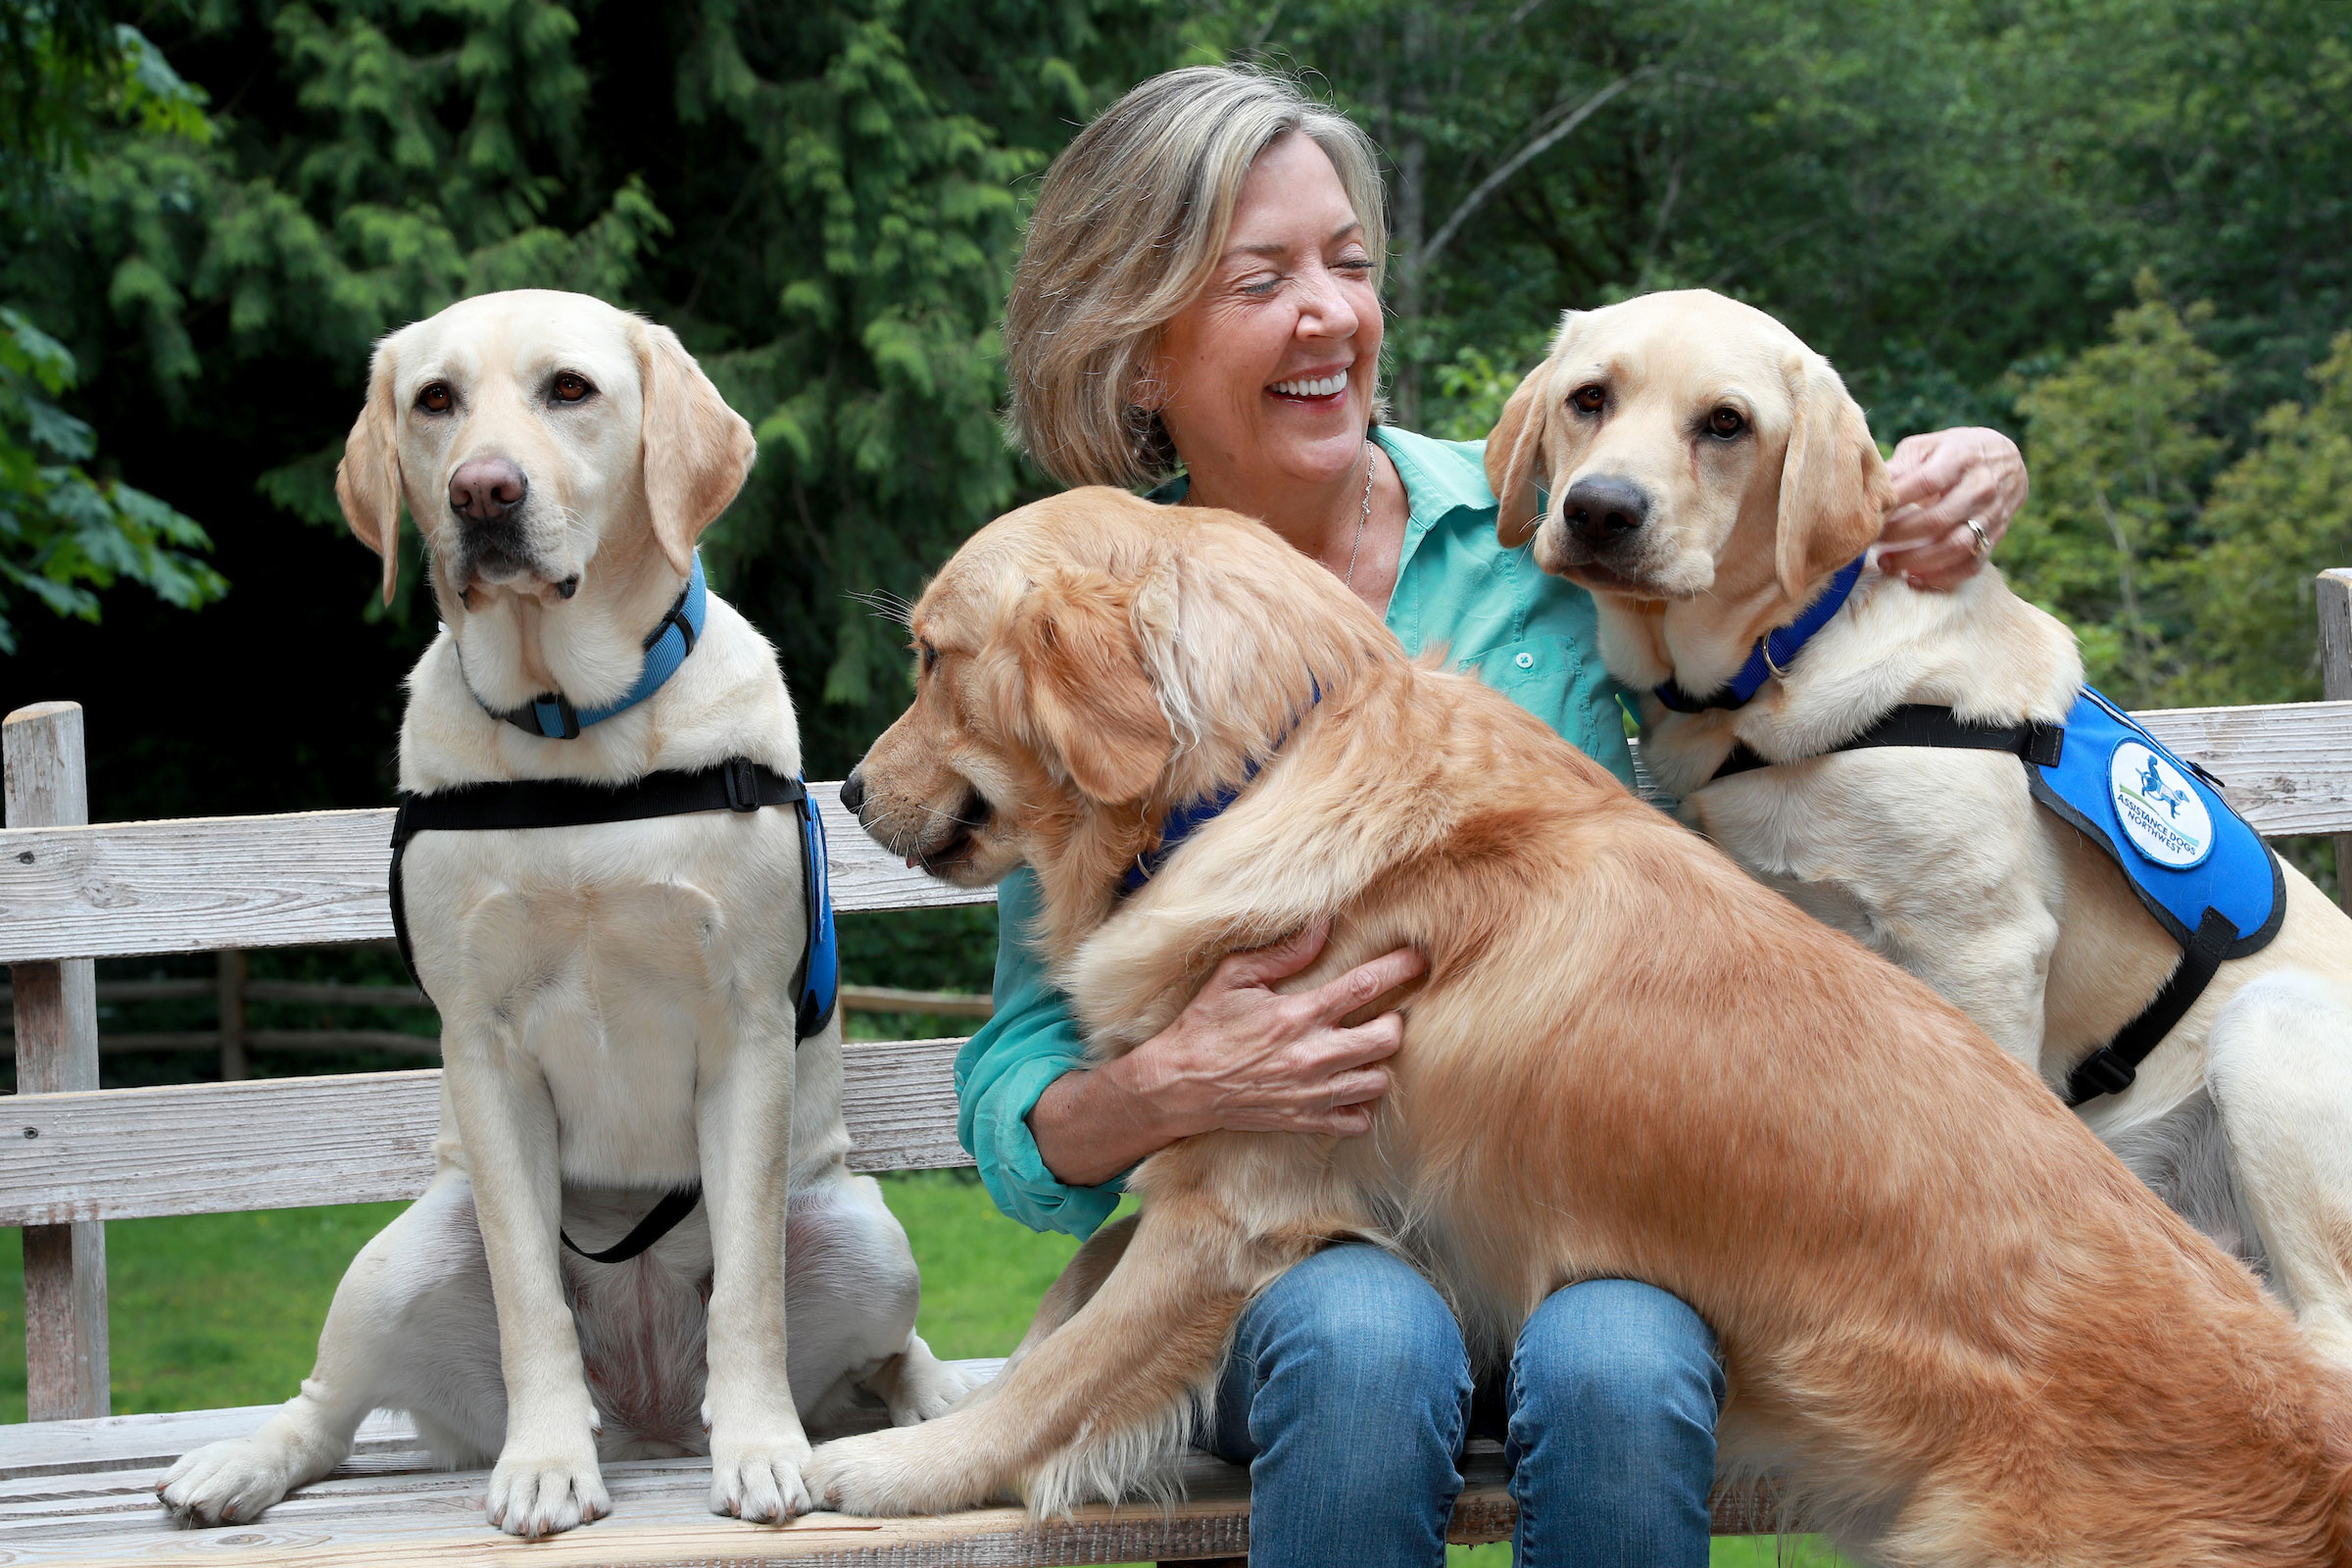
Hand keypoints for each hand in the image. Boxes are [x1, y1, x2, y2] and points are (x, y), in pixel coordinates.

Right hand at [1027, 920, 1425, 1186]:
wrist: (1179, 1085)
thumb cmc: (1205, 1026)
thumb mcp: (1235, 977)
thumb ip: (1283, 953)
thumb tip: (1322, 923)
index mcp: (1299, 1014)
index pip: (1365, 986)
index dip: (1399, 969)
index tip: (1420, 959)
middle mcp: (1313, 1054)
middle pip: (1387, 1038)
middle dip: (1395, 1022)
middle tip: (1385, 1014)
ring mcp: (1312, 1092)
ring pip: (1380, 1081)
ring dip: (1379, 1063)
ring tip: (1365, 1051)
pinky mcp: (1305, 1120)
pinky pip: (1357, 1119)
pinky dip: (1360, 1105)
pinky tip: (1347, 1087)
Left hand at [1877, 427, 2028, 590]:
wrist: (2010, 461)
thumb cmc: (1955, 452)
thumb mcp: (1929, 446)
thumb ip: (1901, 465)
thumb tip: (1871, 487)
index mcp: (1960, 459)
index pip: (1926, 482)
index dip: (1896, 500)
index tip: (1870, 511)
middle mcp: (1980, 488)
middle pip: (1937, 520)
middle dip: (1898, 535)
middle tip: (1872, 540)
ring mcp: (1990, 515)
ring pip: (1955, 547)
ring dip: (1915, 560)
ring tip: (1886, 562)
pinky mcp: (1995, 537)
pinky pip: (1970, 565)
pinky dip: (1940, 577)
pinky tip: (1913, 577)